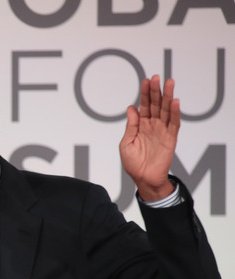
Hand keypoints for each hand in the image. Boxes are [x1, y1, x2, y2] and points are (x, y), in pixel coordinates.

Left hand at [119, 74, 179, 200]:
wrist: (143, 179)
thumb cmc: (133, 163)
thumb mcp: (126, 143)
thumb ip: (130, 126)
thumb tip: (131, 108)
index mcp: (140, 125)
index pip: (144, 105)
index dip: (145, 93)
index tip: (145, 81)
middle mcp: (152, 125)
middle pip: (156, 104)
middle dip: (156, 91)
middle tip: (156, 77)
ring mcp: (162, 131)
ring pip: (166, 110)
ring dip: (168, 96)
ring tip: (169, 83)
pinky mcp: (170, 138)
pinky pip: (174, 123)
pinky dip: (175, 112)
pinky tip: (175, 101)